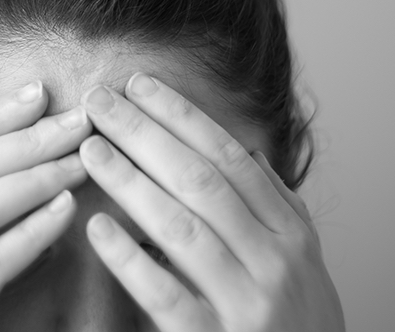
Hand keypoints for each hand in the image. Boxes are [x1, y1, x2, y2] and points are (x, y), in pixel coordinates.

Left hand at [79, 73, 343, 331]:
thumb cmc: (297, 324)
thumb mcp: (303, 261)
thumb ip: (276, 206)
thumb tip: (247, 152)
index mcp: (289, 233)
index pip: (228, 157)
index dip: (181, 117)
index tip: (139, 85)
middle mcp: (274, 261)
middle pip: (200, 180)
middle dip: (144, 133)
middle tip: (99, 100)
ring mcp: (249, 304)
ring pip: (182, 227)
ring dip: (131, 181)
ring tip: (91, 148)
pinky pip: (168, 298)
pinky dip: (130, 260)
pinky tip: (96, 227)